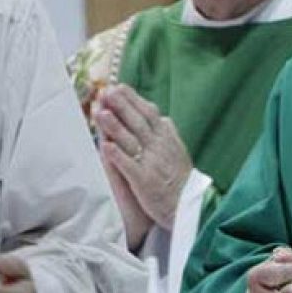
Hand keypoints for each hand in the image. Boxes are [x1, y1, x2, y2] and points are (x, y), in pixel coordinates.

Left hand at [93, 84, 191, 232]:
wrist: (190, 206)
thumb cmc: (180, 178)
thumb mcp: (178, 150)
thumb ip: (168, 133)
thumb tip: (161, 116)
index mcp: (167, 138)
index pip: (149, 113)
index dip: (133, 99)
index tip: (119, 87)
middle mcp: (159, 147)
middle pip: (138, 122)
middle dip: (122, 106)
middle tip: (107, 92)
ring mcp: (152, 163)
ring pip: (131, 141)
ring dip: (116, 127)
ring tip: (101, 113)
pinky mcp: (144, 181)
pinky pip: (129, 166)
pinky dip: (117, 156)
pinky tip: (105, 146)